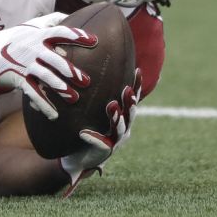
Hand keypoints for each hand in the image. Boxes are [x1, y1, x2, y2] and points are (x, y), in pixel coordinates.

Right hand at [0, 12, 95, 119]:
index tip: (93, 40)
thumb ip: (51, 20)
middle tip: (86, 81)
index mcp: (39, 35)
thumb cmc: (14, 37)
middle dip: (71, 71)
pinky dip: (43, 104)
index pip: (60, 32)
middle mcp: (33, 49)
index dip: (77, 36)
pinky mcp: (19, 78)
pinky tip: (54, 115)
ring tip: (74, 98)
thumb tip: (70, 16)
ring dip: (61, 88)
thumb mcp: (31, 25)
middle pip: (55, 59)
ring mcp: (26, 64)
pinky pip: (33, 93)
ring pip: (46, 77)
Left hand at [59, 68, 143, 197]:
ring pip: (119, 129)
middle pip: (130, 113)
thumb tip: (83, 60)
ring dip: (116, 117)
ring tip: (111, 106)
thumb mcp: (92, 108)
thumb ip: (94, 91)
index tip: (138, 70)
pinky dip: (94, 138)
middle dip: (130, 101)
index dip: (137, 86)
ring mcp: (115, 141)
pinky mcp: (104, 153)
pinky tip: (84, 133)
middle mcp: (123, 128)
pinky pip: (101, 144)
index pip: (132, 98)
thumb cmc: (86, 126)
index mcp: (123, 116)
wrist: (78, 156)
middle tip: (126, 90)